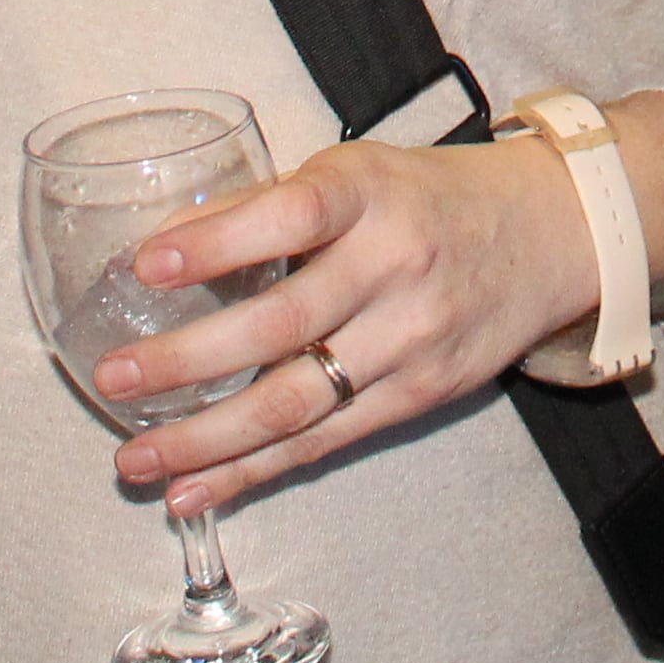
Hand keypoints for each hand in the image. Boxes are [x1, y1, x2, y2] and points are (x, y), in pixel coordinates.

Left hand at [77, 134, 602, 514]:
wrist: (552, 234)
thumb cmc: (429, 197)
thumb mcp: (358, 173)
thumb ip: (269, 205)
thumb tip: (163, 246)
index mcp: (372, 194)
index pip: (293, 214)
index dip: (219, 242)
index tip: (145, 264)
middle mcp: (395, 267)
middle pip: (282, 326)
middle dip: (186, 361)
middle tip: (112, 377)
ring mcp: (411, 340)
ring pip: (295, 403)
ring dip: (206, 440)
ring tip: (136, 457)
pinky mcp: (419, 396)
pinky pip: (323, 443)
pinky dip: (252, 473)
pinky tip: (196, 489)